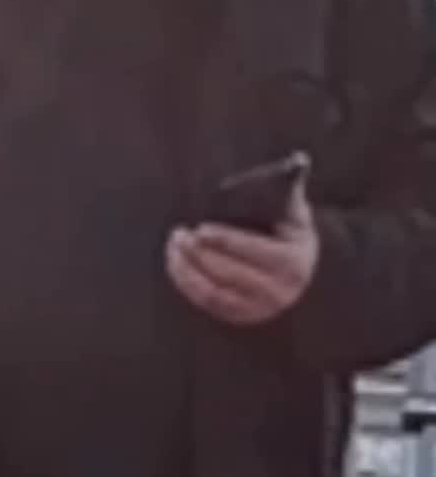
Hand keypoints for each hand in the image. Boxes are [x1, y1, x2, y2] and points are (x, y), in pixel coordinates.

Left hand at [166, 178, 318, 325]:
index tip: (201, 229)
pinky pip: (207, 301)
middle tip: (179, 234)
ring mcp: (258, 309)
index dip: (225, 240)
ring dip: (188, 268)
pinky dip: (187, 282)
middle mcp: (277, 292)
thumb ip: (292, 188)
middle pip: (229, 272)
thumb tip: (299, 160)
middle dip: (200, 253)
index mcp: (291, 263)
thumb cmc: (291, 233)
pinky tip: (175, 262)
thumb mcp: (296, 213)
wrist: (302, 274)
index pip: (253, 251)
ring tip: (174, 244)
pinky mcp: (240, 316)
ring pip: (214, 290)